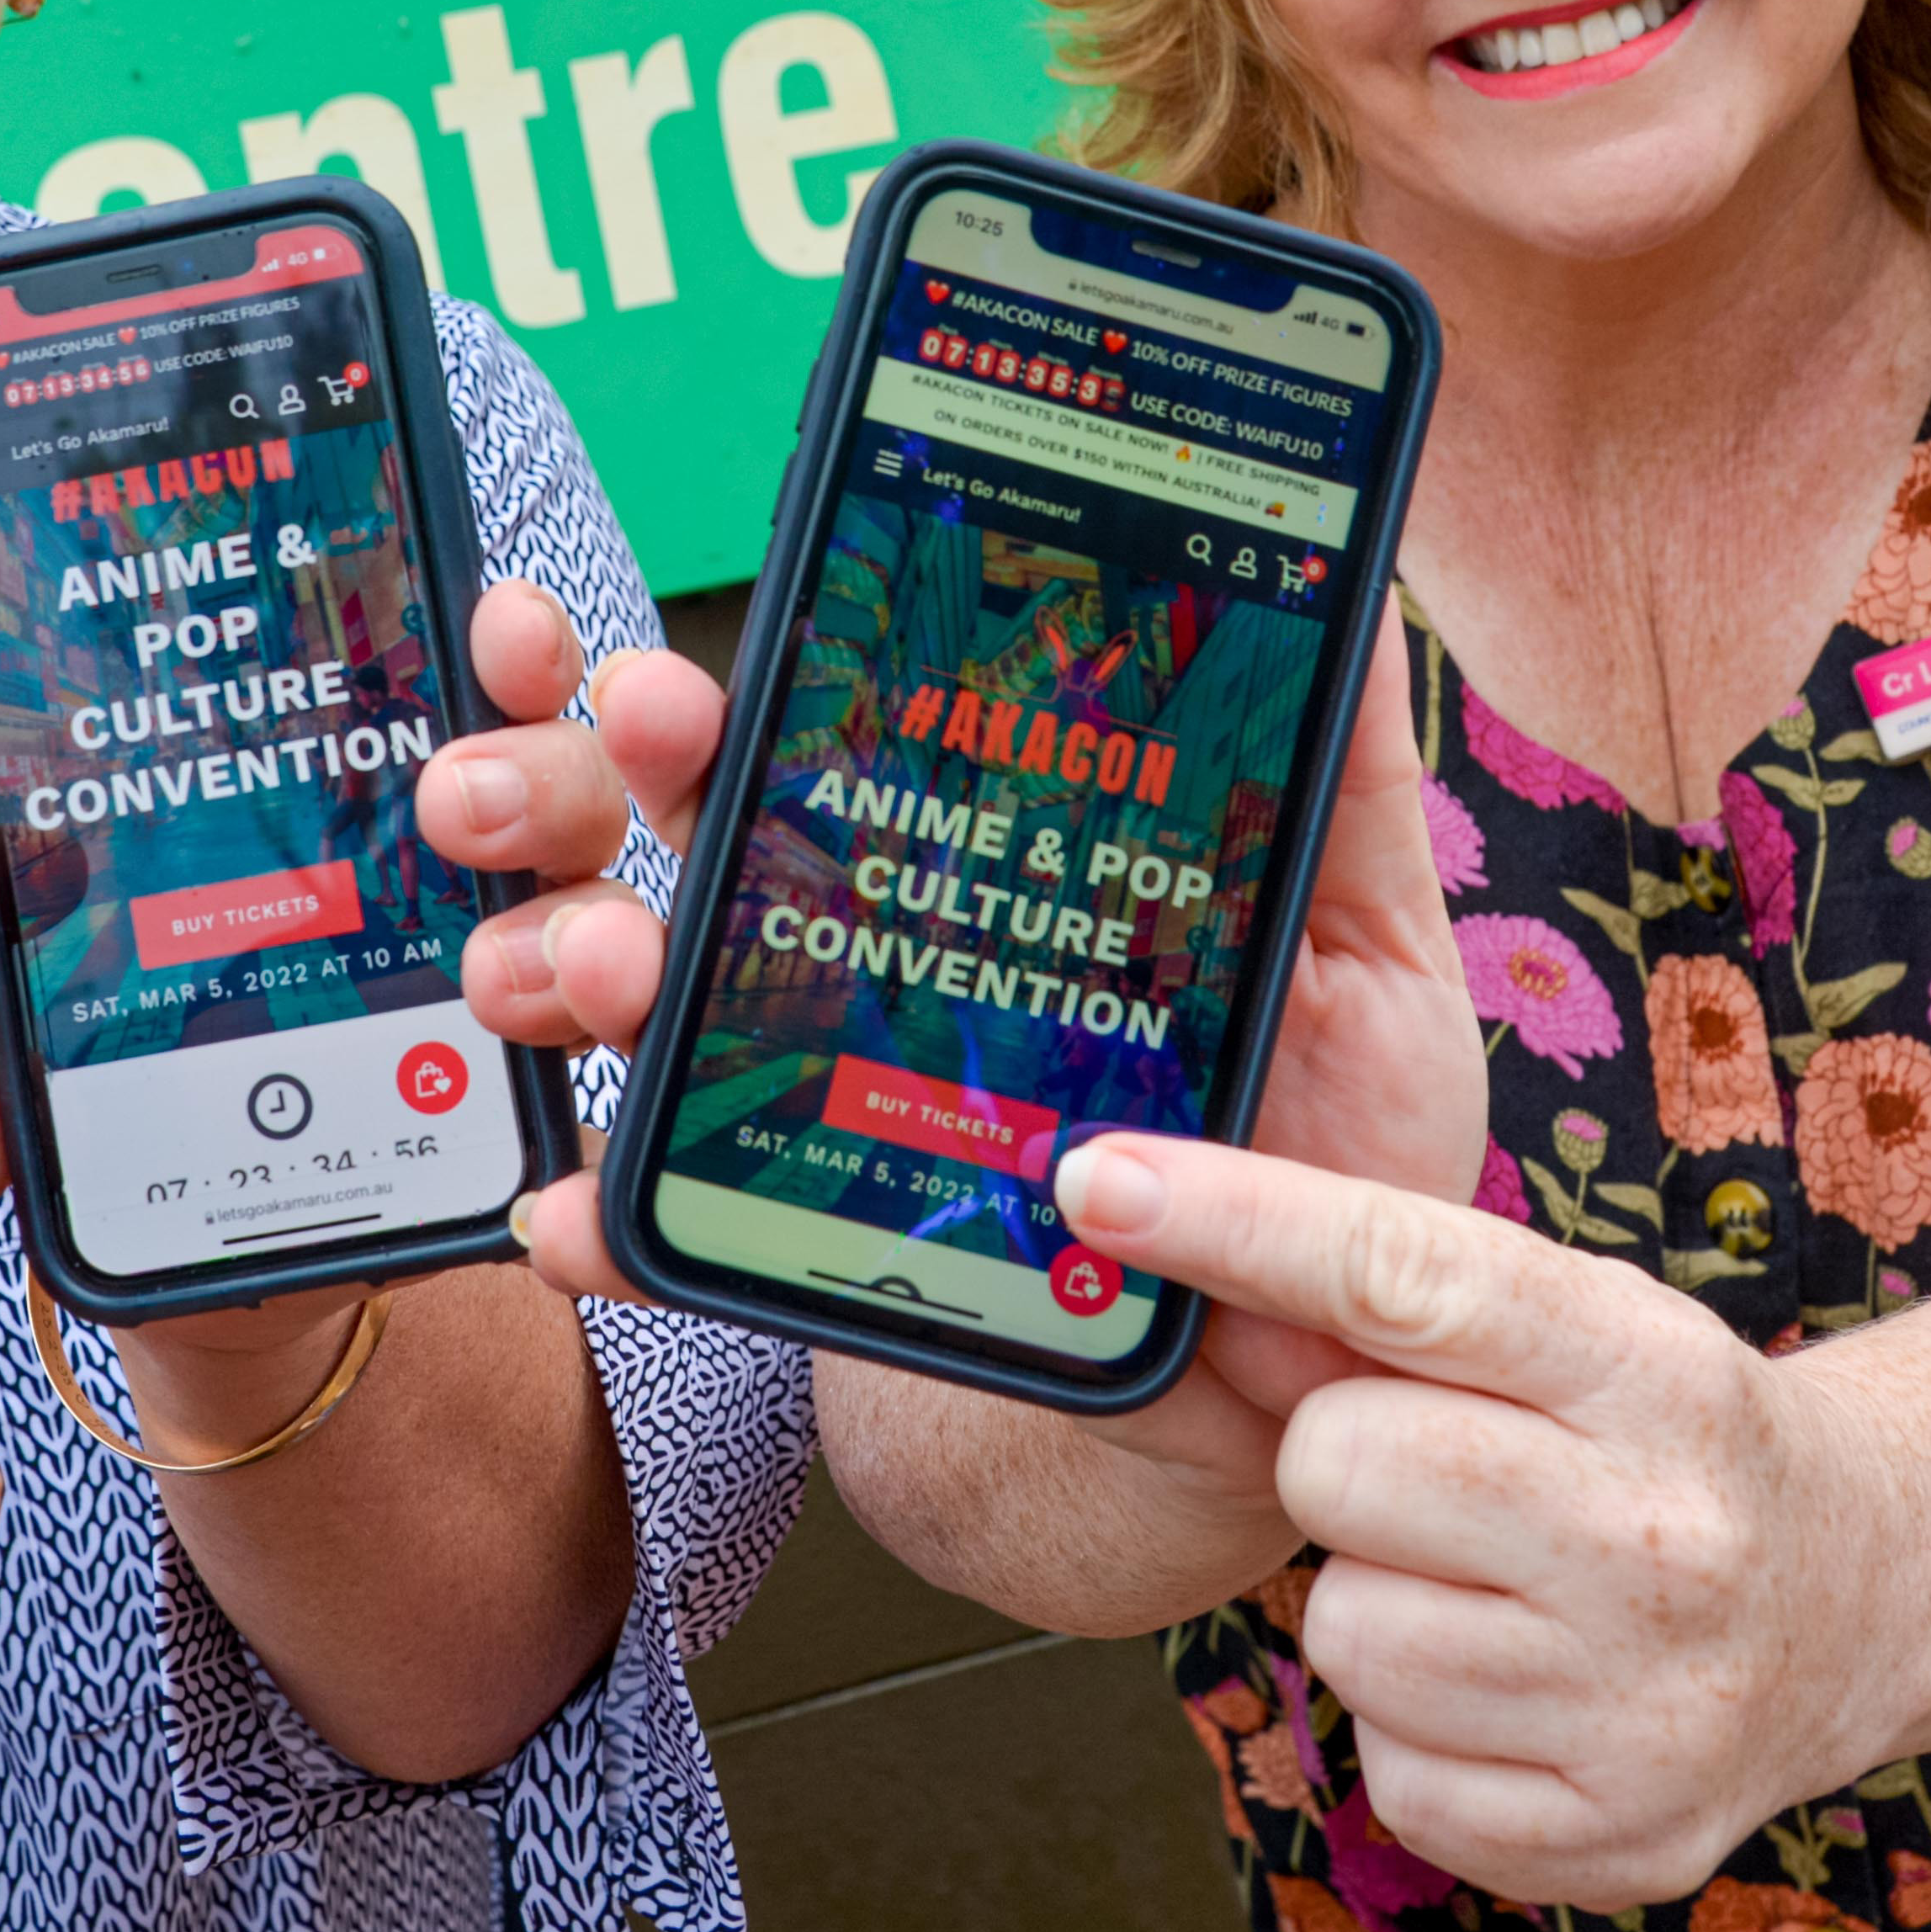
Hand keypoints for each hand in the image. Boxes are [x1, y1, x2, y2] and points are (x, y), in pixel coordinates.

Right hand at [460, 608, 1485, 1456]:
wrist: (1301, 1372)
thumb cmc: (1328, 1139)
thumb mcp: (1359, 941)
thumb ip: (1337, 767)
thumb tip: (1347, 559)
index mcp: (966, 836)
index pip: (790, 716)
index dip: (679, 682)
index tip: (631, 663)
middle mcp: (862, 933)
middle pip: (672, 825)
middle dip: (571, 781)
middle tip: (580, 757)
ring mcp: (823, 1078)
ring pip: (635, 984)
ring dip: (578, 959)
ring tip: (602, 964)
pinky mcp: (817, 1231)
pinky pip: (679, 1220)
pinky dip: (613, 1220)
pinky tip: (584, 1217)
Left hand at [1047, 1130, 1895, 1905]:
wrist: (1858, 1597)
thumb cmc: (1661, 1432)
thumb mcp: (1567, 1319)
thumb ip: (1383, 1293)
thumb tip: (1180, 1269)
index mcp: (1645, 1365)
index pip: (1399, 1271)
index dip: (1230, 1220)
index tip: (1096, 1181)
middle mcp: (1659, 1534)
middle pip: (1334, 1464)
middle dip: (1342, 1462)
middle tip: (1438, 1474)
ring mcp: (1645, 1701)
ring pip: (1343, 1629)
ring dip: (1377, 1600)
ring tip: (1487, 1584)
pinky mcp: (1615, 1837)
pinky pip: (1388, 1767)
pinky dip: (1420, 1728)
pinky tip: (1511, 1683)